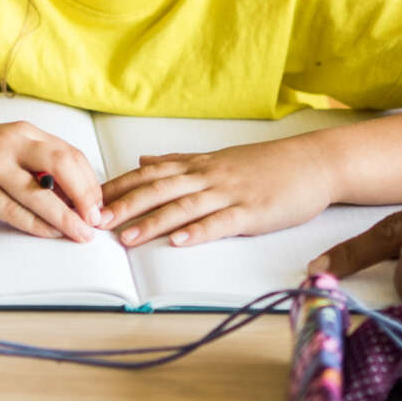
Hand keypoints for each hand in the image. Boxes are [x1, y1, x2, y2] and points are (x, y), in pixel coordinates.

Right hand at [0, 120, 105, 241]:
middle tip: (97, 220)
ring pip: (39, 193)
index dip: (90, 182)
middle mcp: (8, 143)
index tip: (100, 205)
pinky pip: (13, 210)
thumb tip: (73, 194)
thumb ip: (33, 162)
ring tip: (81, 234)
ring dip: (66, 217)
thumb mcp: (1, 147)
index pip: (69, 153)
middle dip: (85, 196)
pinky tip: (50, 234)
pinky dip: (36, 225)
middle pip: (62, 166)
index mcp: (21, 131)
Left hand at [98, 136, 331, 248]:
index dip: (119, 186)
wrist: (312, 162)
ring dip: (153, 222)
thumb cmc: (266, 164)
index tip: (89, 198)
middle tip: (94, 220)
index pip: (149, 173)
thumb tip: (142, 161)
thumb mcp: (217, 158)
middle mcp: (208, 176)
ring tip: (126, 238)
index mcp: (198, 165)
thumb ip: (179, 161)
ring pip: (184, 207)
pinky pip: (221, 222)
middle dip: (124, 205)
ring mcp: (230, 193)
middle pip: (159, 189)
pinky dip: (198, 232)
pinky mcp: (252, 211)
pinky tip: (179, 242)